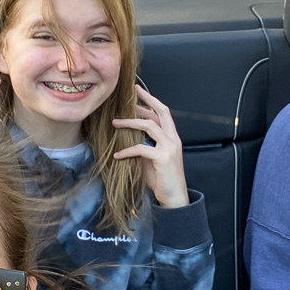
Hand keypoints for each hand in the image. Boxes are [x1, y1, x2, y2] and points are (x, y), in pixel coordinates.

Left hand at [112, 85, 189, 208]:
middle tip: (132, 92)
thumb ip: (145, 146)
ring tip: (115, 123)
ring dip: (131, 122)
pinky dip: (127, 150)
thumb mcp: (152, 160)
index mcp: (172, 138)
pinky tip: (117, 155)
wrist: (174, 197)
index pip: (163, 113)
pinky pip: (142, 149)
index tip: (138, 92)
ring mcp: (170, 148)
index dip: (151, 101)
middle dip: (147, 100)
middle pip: (161, 112)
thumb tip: (129, 138)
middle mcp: (174, 139)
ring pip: (150, 126)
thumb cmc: (163, 179)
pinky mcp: (163, 158)